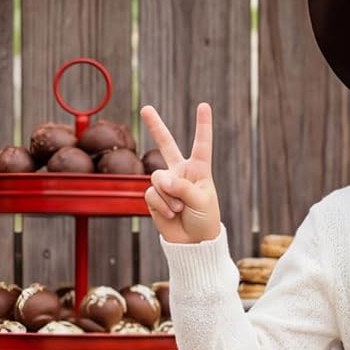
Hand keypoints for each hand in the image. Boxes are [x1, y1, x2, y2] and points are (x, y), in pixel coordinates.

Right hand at [140, 101, 221, 243]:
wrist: (193, 243)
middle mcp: (180, 173)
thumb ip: (182, 187)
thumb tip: (161, 180)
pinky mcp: (154, 197)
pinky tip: (171, 215)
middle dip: (155, 126)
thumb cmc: (204, 221)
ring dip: (169, 197)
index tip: (203, 106)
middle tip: (145, 108)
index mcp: (199, 171)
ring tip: (180, 210)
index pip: (201, 145)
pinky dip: (162, 206)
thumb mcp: (201, 201)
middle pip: (165, 145)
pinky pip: (151, 194)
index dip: (202, 126)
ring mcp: (166, 184)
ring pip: (157, 179)